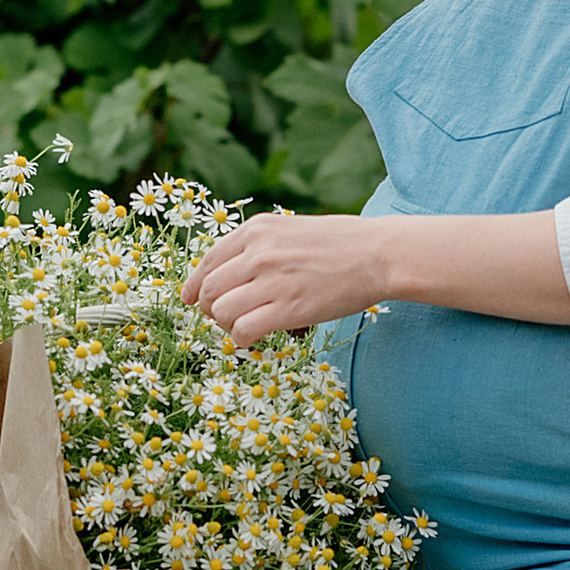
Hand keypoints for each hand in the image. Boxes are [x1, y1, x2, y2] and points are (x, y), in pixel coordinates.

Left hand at [183, 213, 390, 345]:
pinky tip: (255, 338)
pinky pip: (242, 331)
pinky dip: (242, 340)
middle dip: (209, 309)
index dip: (194, 286)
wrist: (378, 254)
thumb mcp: (291, 229)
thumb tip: (227, 273)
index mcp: (257, 230)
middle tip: (225, 318)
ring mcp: (272, 281)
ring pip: (220, 312)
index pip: (207, 261)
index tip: (191, 300)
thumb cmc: (340, 244)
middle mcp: (258, 252)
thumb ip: (258, 246)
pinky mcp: (288, 309)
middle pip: (208, 290)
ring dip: (227, 326)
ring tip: (245, 326)